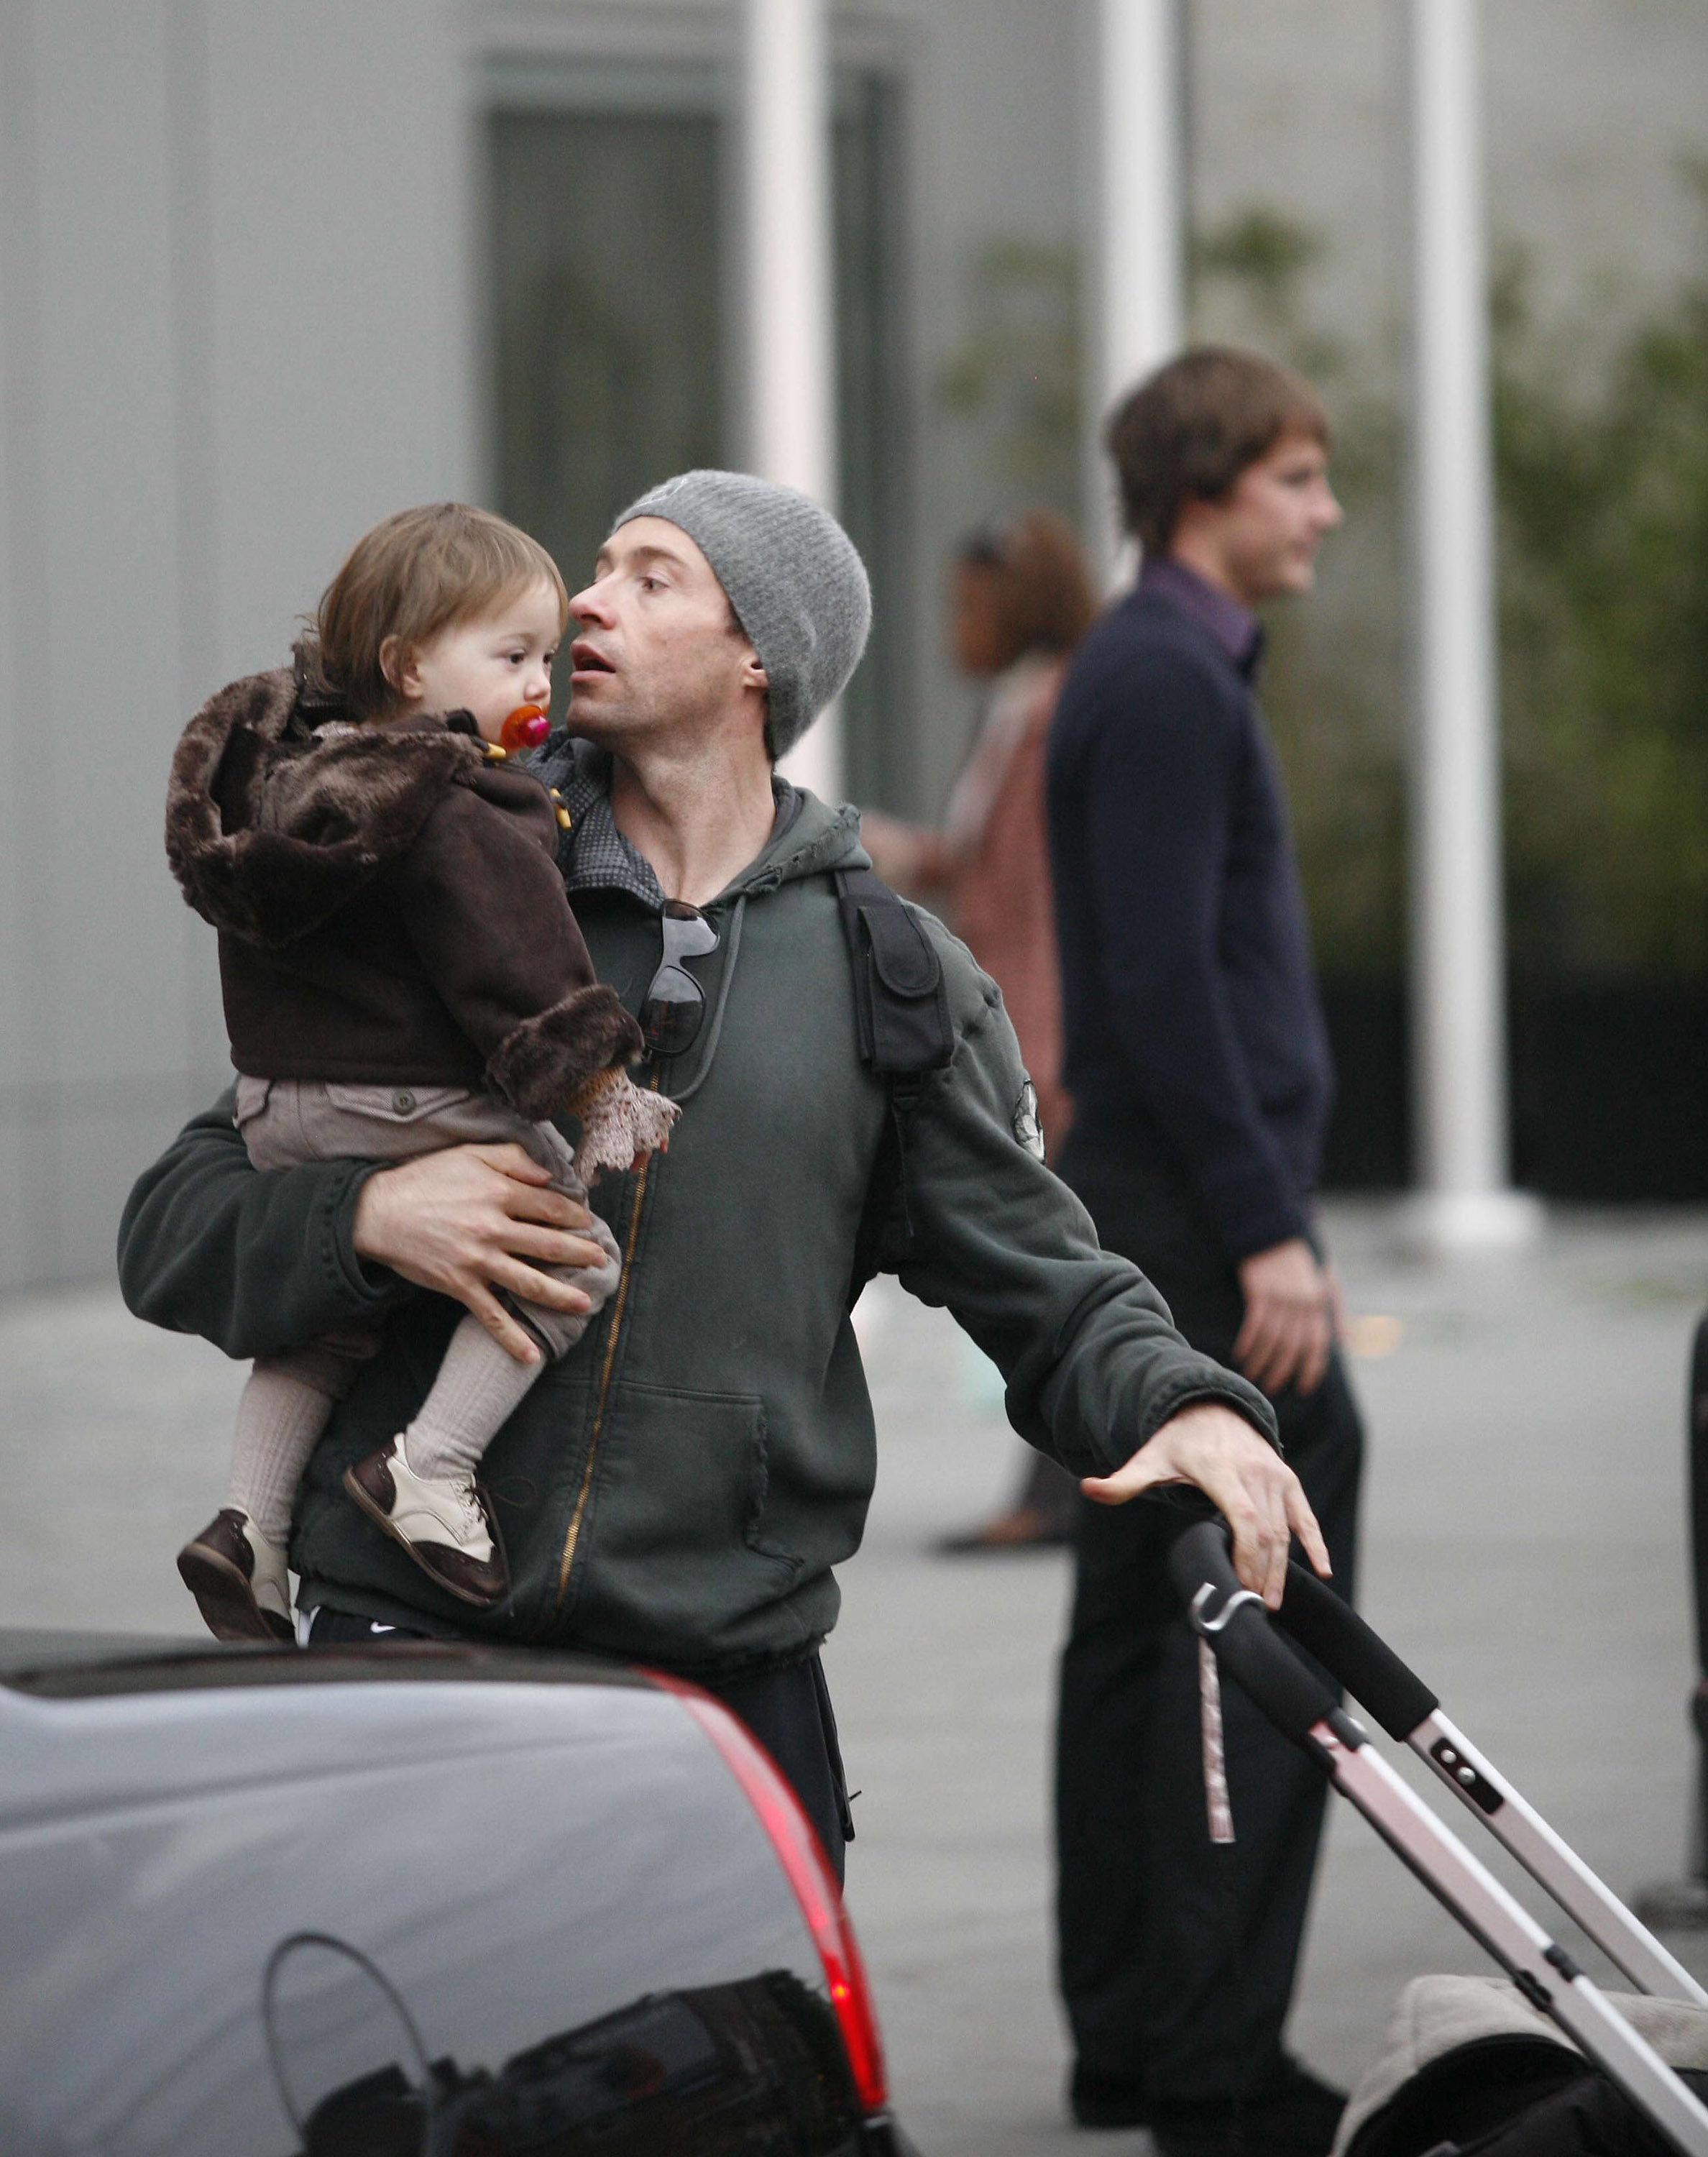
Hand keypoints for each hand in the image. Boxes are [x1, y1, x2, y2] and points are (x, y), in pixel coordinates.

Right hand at [353, 1143, 611, 1363]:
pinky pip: (491, 1316)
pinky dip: (511, 1338)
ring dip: (561, 1295)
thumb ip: (512, 1158)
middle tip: (601, 1261)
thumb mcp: (469, 1153)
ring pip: (530, 1282)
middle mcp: (493, 1228)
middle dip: (580, 1254)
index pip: (550, 1206)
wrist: (378, 1212)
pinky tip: (531, 1355)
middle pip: (549, 1244)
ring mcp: (478, 1260)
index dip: (574, 1215)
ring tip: (585, 1303)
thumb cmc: (424, 1178)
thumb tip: (547, 1175)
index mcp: (499, 1192)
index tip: (587, 1223)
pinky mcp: (460, 1285)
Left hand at [1080, 1400, 1329, 1606]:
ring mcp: (1274, 1475)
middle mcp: (1253, 1472)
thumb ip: (1122, 1481)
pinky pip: (1304, 1514)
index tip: (1240, 1587)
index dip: (1247, 1556)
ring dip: (1281, 1568)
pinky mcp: (1287, 1480)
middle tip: (1254, 1608)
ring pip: (1285, 1530)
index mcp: (1220, 1470)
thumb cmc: (1176, 1441)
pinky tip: (1323, 1568)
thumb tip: (1087, 1488)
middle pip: (1266, 1532)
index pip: (1244, 1519)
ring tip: (1271, 1602)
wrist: (1210, 1406)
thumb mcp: (1148, 1458)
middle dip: (1262, 1572)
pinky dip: (1315, 1541)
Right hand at [1234, 1237, 1334, 1396]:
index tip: (1303, 1387)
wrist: (1273, 1233)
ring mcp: (1281, 1296)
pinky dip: (1247, 1342)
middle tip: (1272, 1388)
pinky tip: (1240, 1354)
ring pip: (1272, 1339)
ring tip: (1252, 1376)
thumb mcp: (1326, 1281)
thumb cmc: (1301, 1260)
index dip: (1311, 1368)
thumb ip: (1337, 1311)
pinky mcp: (1260, 1290)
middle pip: (1293, 1346)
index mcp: (1319, 1301)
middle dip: (1282, 1371)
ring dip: (1261, 1361)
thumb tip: (1345, 1342)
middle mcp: (1302, 1301)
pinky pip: (1254, 1324)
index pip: (1317, 1343)